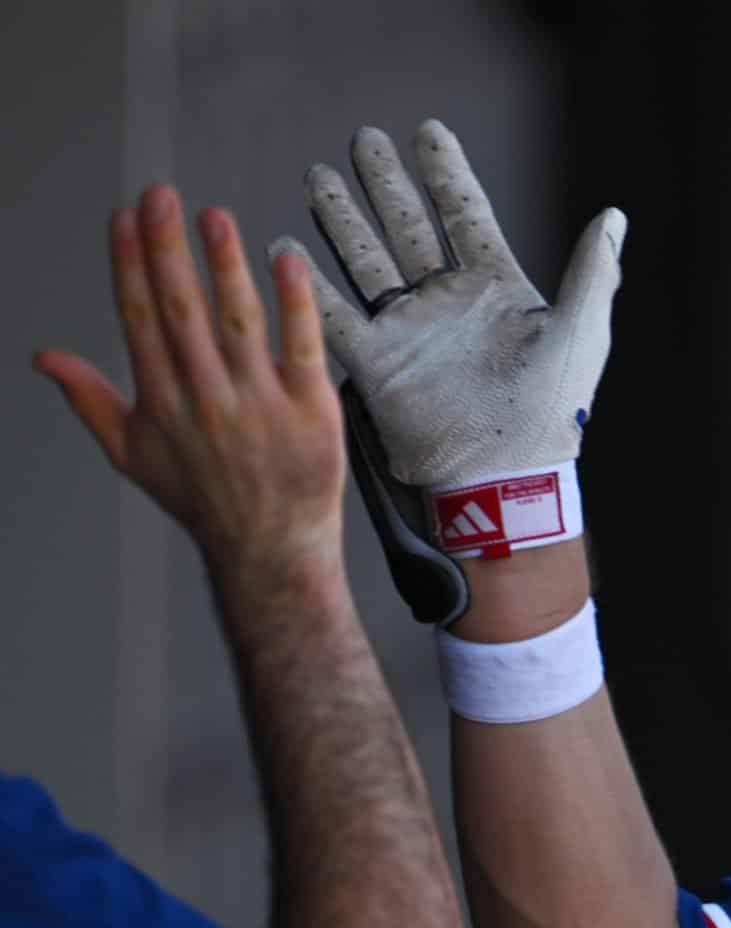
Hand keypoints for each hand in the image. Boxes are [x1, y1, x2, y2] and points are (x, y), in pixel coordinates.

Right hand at [35, 186, 342, 572]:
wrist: (270, 551)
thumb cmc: (203, 500)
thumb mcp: (134, 454)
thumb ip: (89, 400)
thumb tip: (44, 357)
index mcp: (162, 401)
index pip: (138, 319)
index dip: (128, 266)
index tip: (124, 218)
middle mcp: (206, 398)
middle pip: (180, 311)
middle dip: (166, 251)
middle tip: (160, 198)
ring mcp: (260, 405)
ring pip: (237, 323)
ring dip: (224, 267)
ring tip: (215, 218)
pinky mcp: (311, 413)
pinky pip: (303, 348)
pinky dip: (296, 304)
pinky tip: (287, 260)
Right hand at [278, 120, 623, 489]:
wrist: (505, 476)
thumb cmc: (551, 413)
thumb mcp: (579, 335)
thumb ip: (593, 272)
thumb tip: (614, 216)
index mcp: (497, 289)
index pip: (465, 214)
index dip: (446, 173)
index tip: (427, 131)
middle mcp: (448, 302)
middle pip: (407, 227)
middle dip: (385, 183)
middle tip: (363, 139)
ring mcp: (409, 329)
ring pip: (367, 259)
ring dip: (342, 217)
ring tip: (319, 175)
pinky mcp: (375, 363)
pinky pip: (332, 315)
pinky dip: (307, 284)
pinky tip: (281, 247)